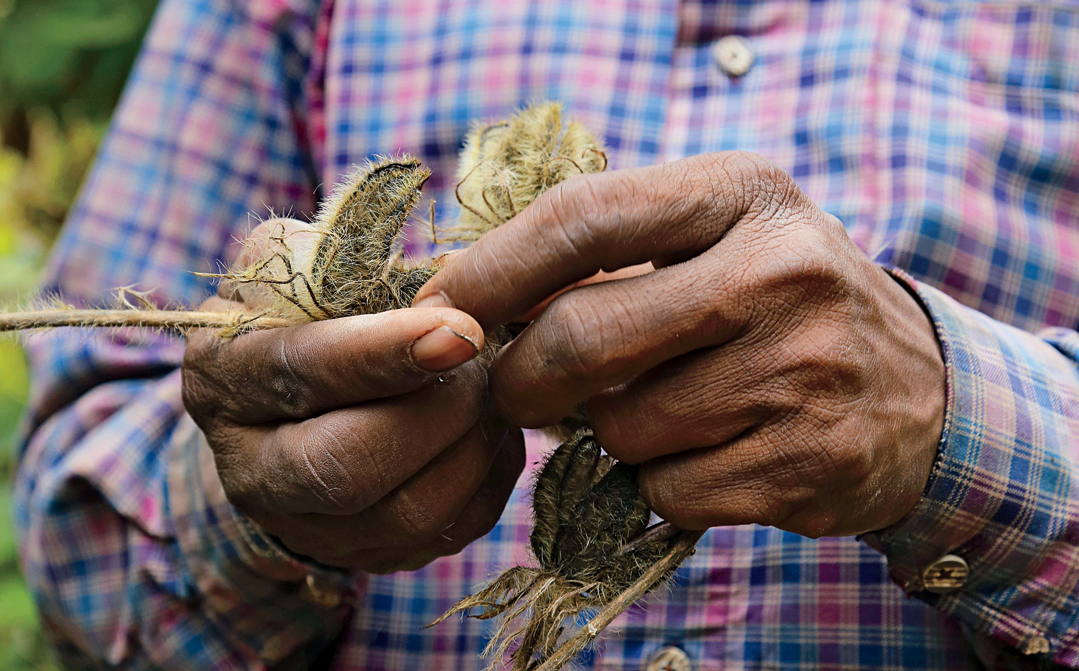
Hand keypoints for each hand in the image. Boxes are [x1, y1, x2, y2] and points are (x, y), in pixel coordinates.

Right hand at [182, 219, 524, 572]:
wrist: (289, 407)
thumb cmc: (304, 318)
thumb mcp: (295, 267)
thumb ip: (334, 257)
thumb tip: (431, 278)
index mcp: (221, 379)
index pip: (299, 372)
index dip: (383, 353)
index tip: (462, 328)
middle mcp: (250, 469)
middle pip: (346, 466)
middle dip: (437, 409)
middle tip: (485, 357)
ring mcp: (309, 528)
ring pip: (408, 511)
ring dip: (473, 443)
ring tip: (494, 387)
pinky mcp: (369, 556)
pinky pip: (449, 531)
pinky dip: (489, 476)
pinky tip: (493, 427)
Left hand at [414, 151, 944, 537]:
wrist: (919, 391)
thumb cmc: (782, 303)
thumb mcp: (719, 240)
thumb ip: (612, 256)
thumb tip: (474, 303)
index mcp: (743, 194)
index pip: (582, 217)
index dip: (491, 269)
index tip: (439, 307)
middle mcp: (782, 272)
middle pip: (582, 335)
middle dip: (522, 379)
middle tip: (515, 392)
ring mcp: (804, 370)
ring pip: (622, 428)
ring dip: (609, 434)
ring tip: (656, 411)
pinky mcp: (811, 462)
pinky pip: (668, 491)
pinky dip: (659, 484)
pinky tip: (702, 455)